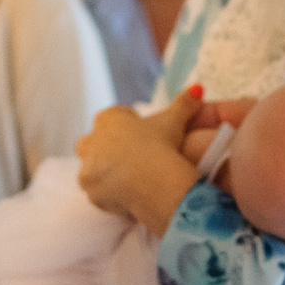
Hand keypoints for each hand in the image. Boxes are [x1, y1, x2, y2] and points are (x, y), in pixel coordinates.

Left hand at [77, 89, 207, 235]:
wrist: (155, 180)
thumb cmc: (162, 145)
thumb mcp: (174, 121)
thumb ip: (184, 103)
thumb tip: (198, 88)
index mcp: (107, 118)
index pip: (114, 119)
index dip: (130, 129)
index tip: (144, 140)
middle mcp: (90, 139)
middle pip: (94, 143)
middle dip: (107, 150)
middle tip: (132, 161)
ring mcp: (87, 167)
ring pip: (92, 169)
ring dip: (105, 173)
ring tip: (130, 181)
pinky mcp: (90, 190)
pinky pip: (97, 192)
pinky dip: (109, 194)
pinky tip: (127, 195)